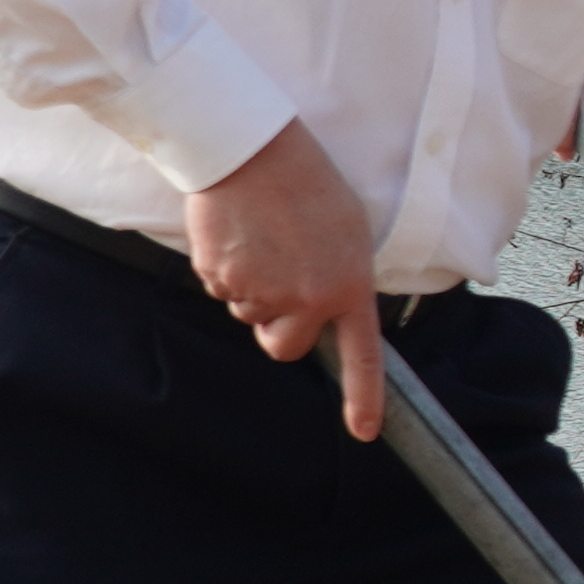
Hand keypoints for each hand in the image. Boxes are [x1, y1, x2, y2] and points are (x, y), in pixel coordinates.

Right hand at [186, 123, 385, 436]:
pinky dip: (227, 270)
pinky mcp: (220, 277)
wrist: (252, 151)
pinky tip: (239, 234)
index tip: (362, 432)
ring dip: (253, 289)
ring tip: (264, 239)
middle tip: (280, 284)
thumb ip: (340, 279)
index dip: (362, 397)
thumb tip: (324, 309)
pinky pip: (221, 289)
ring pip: (250, 314)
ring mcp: (260, 291)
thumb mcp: (347, 232)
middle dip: (277, 327)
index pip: (361, 355)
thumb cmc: (307, 183)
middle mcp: (305, 299)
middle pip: (283, 346)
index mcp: (347, 286)